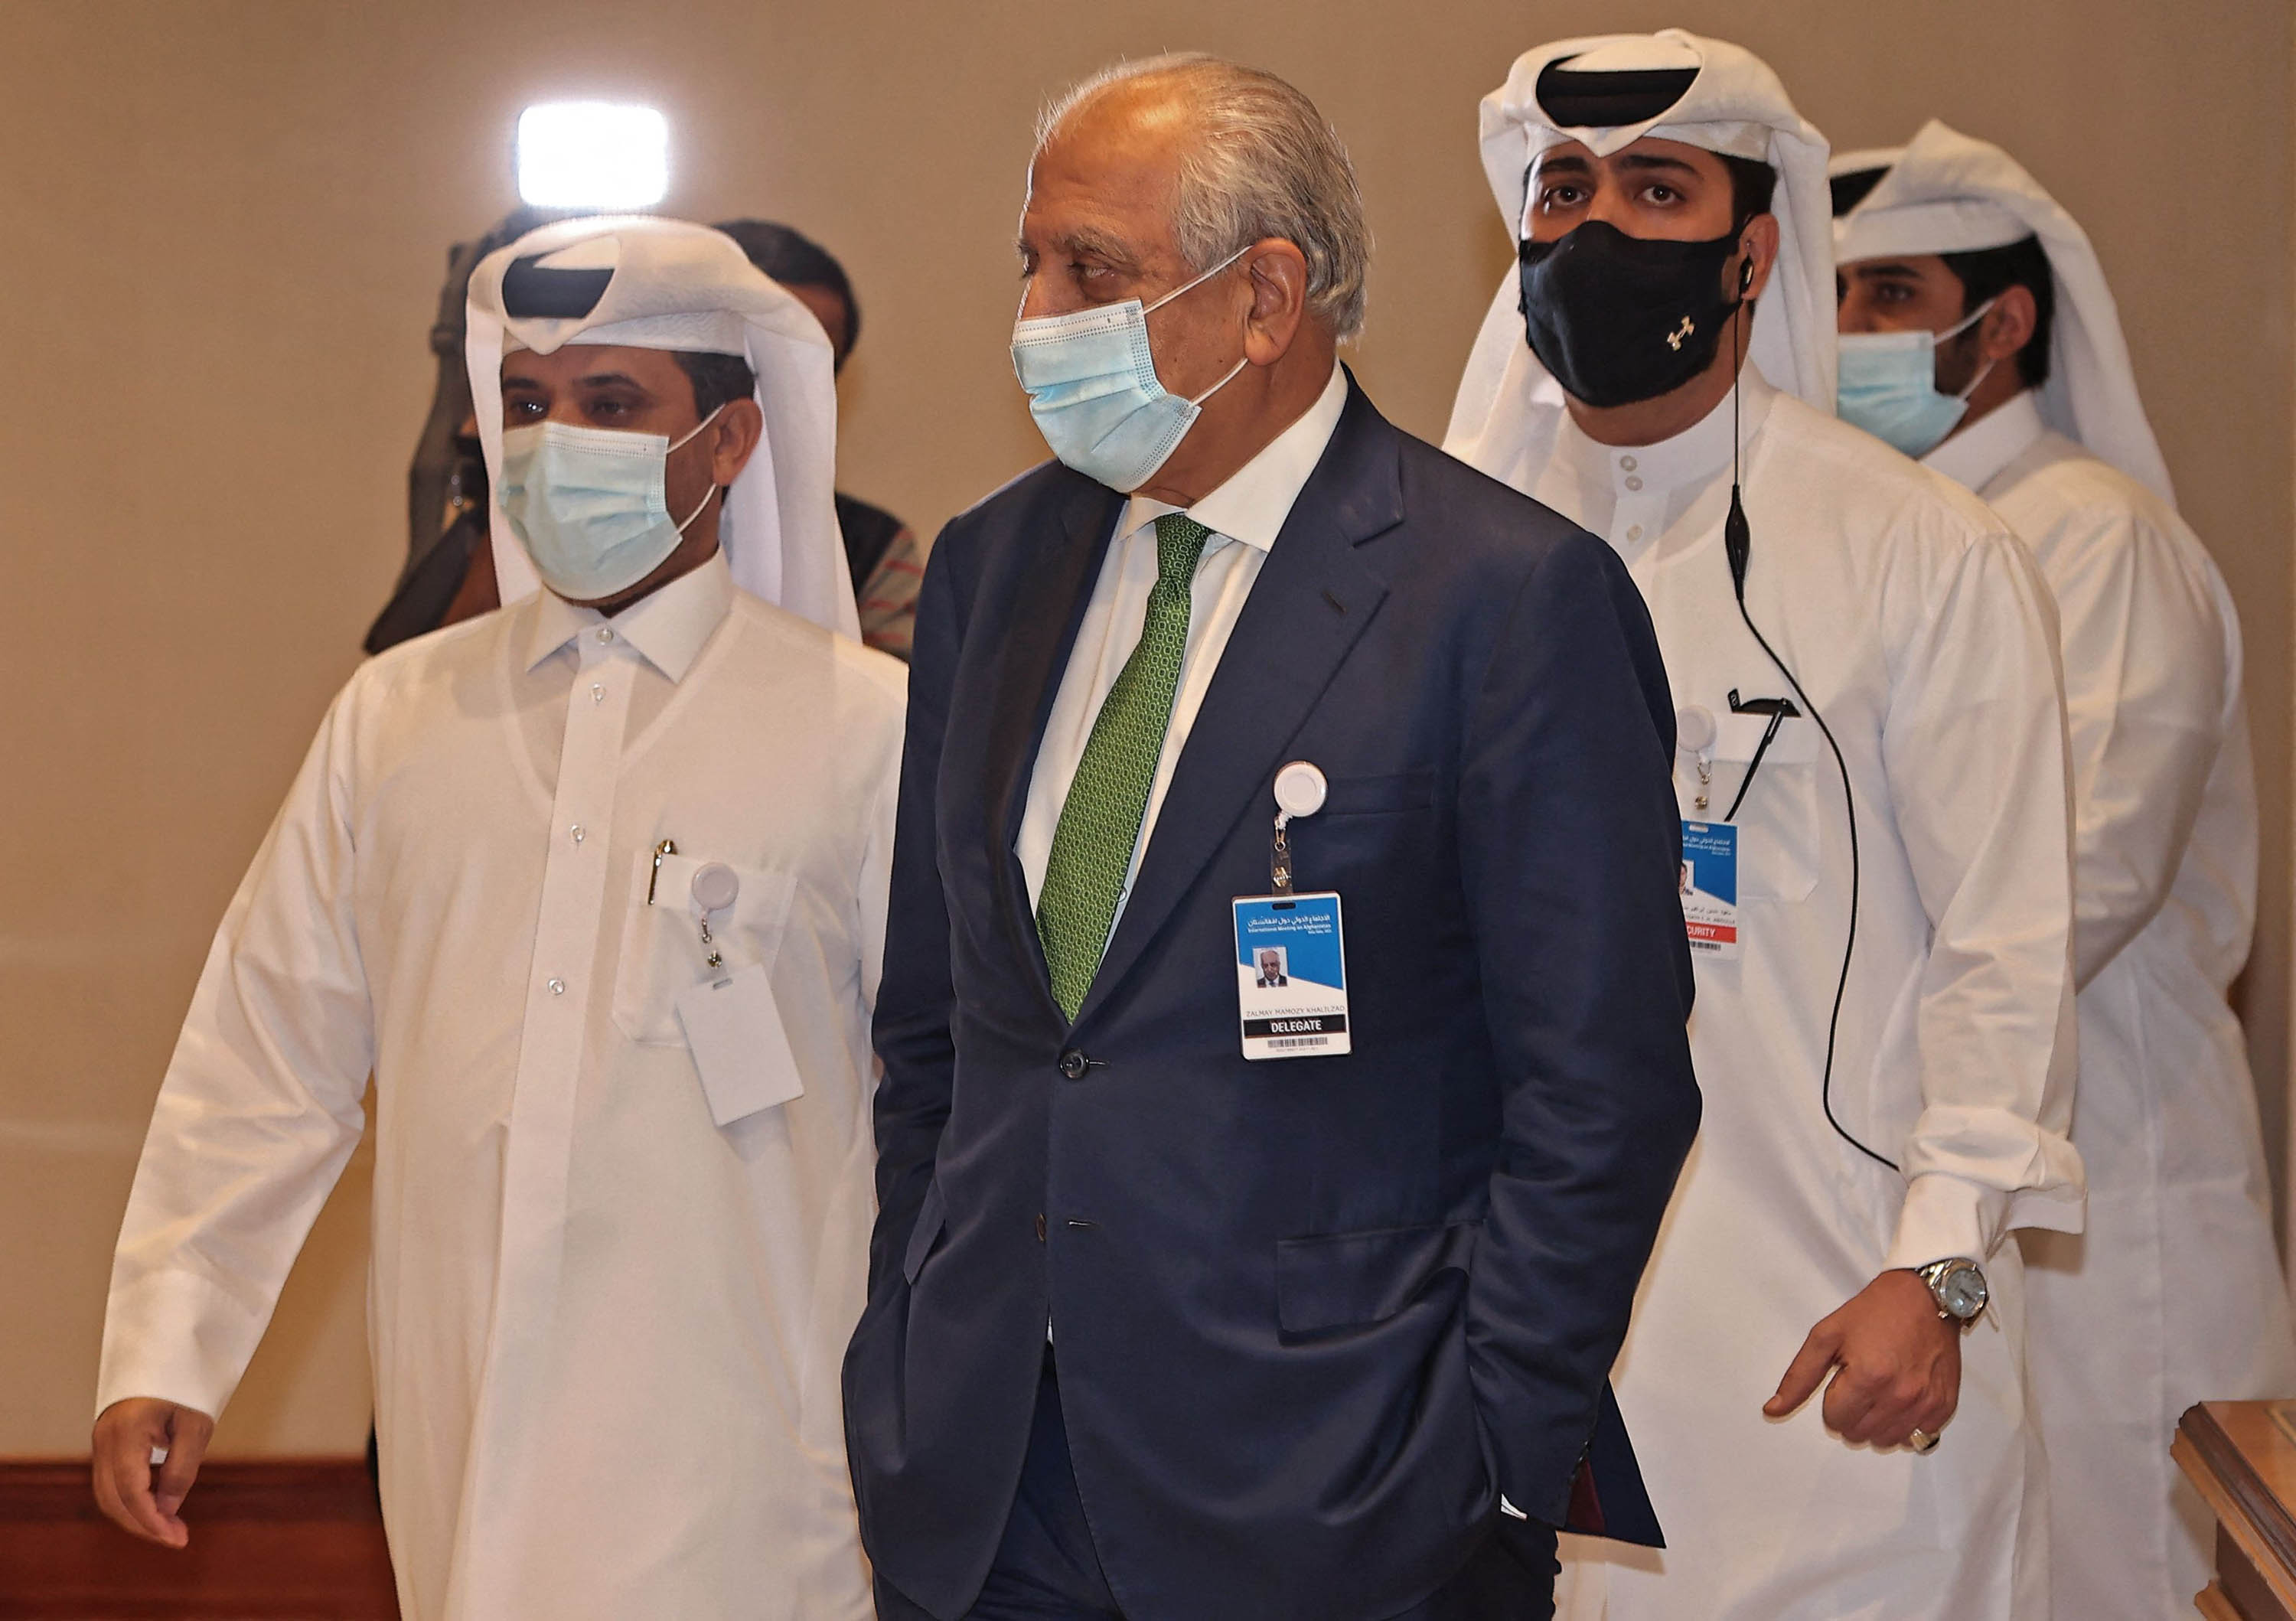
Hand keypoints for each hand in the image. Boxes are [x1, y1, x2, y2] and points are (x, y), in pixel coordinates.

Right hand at [92, 1397, 214, 1546]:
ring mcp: (101, 1440)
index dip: (151, 1520)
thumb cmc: (187, 1385)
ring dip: (136, 1515)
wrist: (169, 1351)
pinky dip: (131, 1499)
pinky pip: (111, 1481)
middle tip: (177, 1538)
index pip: (130, 1491)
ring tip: (170, 1527)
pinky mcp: (107, 1442)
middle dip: (143, 1524)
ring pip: (107, 1494)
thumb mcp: (196, 1425)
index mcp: (126, 1433)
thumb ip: (181, 1469)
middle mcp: (105, 1439)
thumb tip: (167, 1509)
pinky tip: (158, 1505)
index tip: (177, 1539)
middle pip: (112, 1499)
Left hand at [1763, 1270, 1959, 1447]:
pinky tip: (1902, 1396)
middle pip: (1858, 1434)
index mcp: (1867, 1377)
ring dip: (1876, 1423)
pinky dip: (1905, 1423)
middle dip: (1852, 1413)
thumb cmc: (1874, 1313)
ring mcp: (1926, 1403)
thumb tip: (1772, 1410)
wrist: (1925, 1298)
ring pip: (1886, 1441)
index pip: (1835, 1421)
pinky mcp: (1944, 1406)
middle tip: (1860, 1385)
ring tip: (1880, 1391)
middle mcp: (1900, 1395)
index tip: (1842, 1380)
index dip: (1832, 1401)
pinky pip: (1917, 1437)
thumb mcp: (1826, 1336)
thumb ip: (1798, 1377)